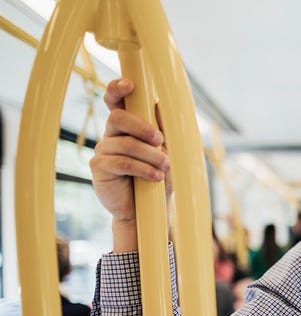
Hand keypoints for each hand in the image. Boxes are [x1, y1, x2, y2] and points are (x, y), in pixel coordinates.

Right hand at [89, 78, 169, 223]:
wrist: (149, 210)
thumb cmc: (158, 177)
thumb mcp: (167, 151)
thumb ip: (162, 128)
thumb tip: (159, 103)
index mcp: (126, 127)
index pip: (115, 101)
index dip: (117, 89)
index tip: (130, 85)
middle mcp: (111, 135)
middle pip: (118, 117)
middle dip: (142, 127)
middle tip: (161, 141)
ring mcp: (103, 150)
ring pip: (124, 142)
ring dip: (150, 155)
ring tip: (164, 168)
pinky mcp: (99, 168)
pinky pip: (120, 162)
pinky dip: (143, 169)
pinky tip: (155, 177)